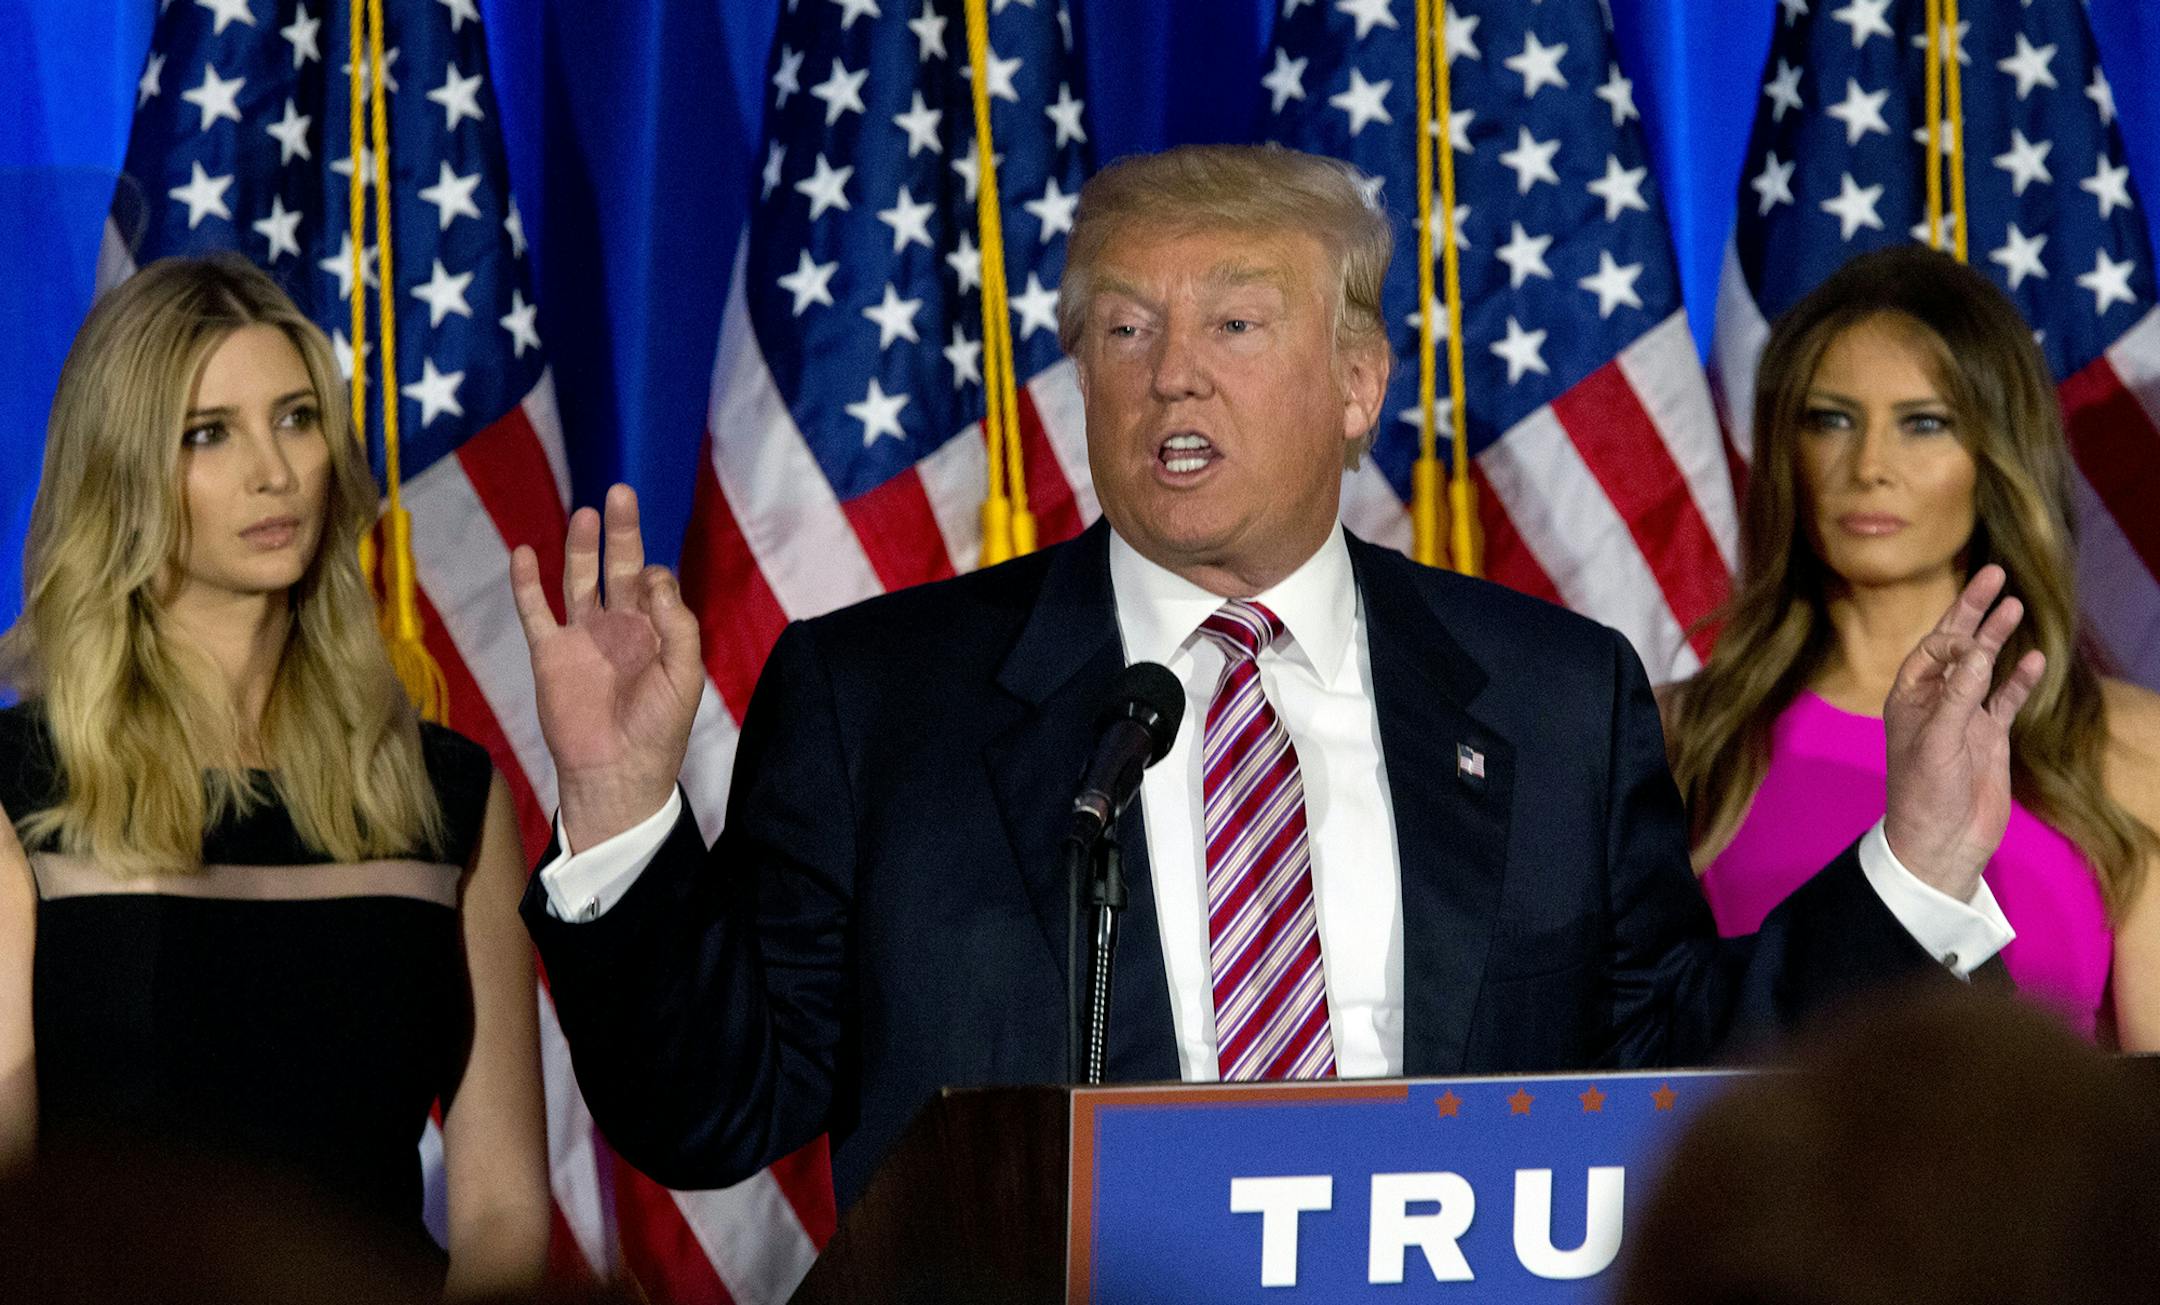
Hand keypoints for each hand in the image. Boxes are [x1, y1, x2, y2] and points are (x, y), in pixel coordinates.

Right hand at [510, 485, 702, 852]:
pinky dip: (527, 583)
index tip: (650, 586)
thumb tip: (655, 575)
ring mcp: (582, 637)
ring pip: (578, 580)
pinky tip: (525, 552)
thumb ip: (678, 624)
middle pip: (617, 567)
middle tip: (620, 492)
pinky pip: (535, 611)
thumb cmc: (658, 728)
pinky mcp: (549, 652)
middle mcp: (619, 626)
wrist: (616, 771)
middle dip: (620, 532)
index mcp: (656, 630)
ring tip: (585, 513)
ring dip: (581, 547)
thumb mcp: (684, 674)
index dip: (654, 575)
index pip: (654, 582)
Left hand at [1882, 565, 2046, 901]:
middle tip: (1994, 573)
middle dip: (1972, 611)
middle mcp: (1935, 701)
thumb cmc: (1925, 794)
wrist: (1942, 843)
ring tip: (2015, 604)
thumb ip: (1959, 696)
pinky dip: (2019, 679)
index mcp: (1909, 697)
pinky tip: (2035, 657)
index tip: (1978, 630)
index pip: (1934, 649)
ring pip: (1984, 668)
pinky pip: (2005, 700)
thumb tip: (1979, 651)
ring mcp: (1964, 717)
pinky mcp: (1988, 737)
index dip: (1955, 631)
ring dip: (1998, 638)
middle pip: (1956, 646)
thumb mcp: (1938, 741)